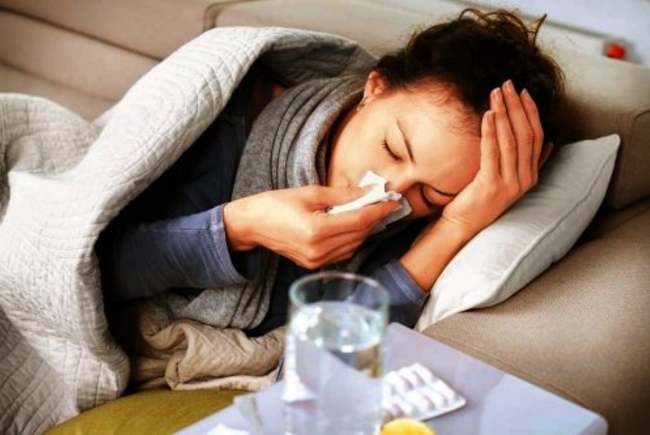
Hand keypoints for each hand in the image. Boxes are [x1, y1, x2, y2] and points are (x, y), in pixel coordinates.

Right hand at [223, 185, 399, 268]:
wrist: (251, 224)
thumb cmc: (275, 204)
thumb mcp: (309, 193)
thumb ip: (341, 195)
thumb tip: (367, 193)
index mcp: (316, 230)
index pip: (359, 221)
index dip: (378, 211)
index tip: (392, 201)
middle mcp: (318, 250)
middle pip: (358, 235)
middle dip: (373, 219)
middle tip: (382, 204)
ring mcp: (316, 261)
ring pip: (353, 245)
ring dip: (363, 230)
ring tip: (368, 213)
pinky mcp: (313, 264)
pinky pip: (342, 253)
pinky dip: (351, 239)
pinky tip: (351, 226)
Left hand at [438, 80, 553, 236]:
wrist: (463, 224)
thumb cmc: (480, 198)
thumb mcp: (507, 179)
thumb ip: (527, 163)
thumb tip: (549, 143)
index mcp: (530, 175)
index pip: (537, 136)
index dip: (531, 112)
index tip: (523, 92)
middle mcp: (524, 179)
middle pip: (526, 135)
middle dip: (517, 106)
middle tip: (507, 85)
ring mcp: (510, 184)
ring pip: (511, 141)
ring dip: (504, 113)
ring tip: (496, 94)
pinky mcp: (492, 185)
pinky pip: (493, 152)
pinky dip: (490, 131)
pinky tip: (487, 114)